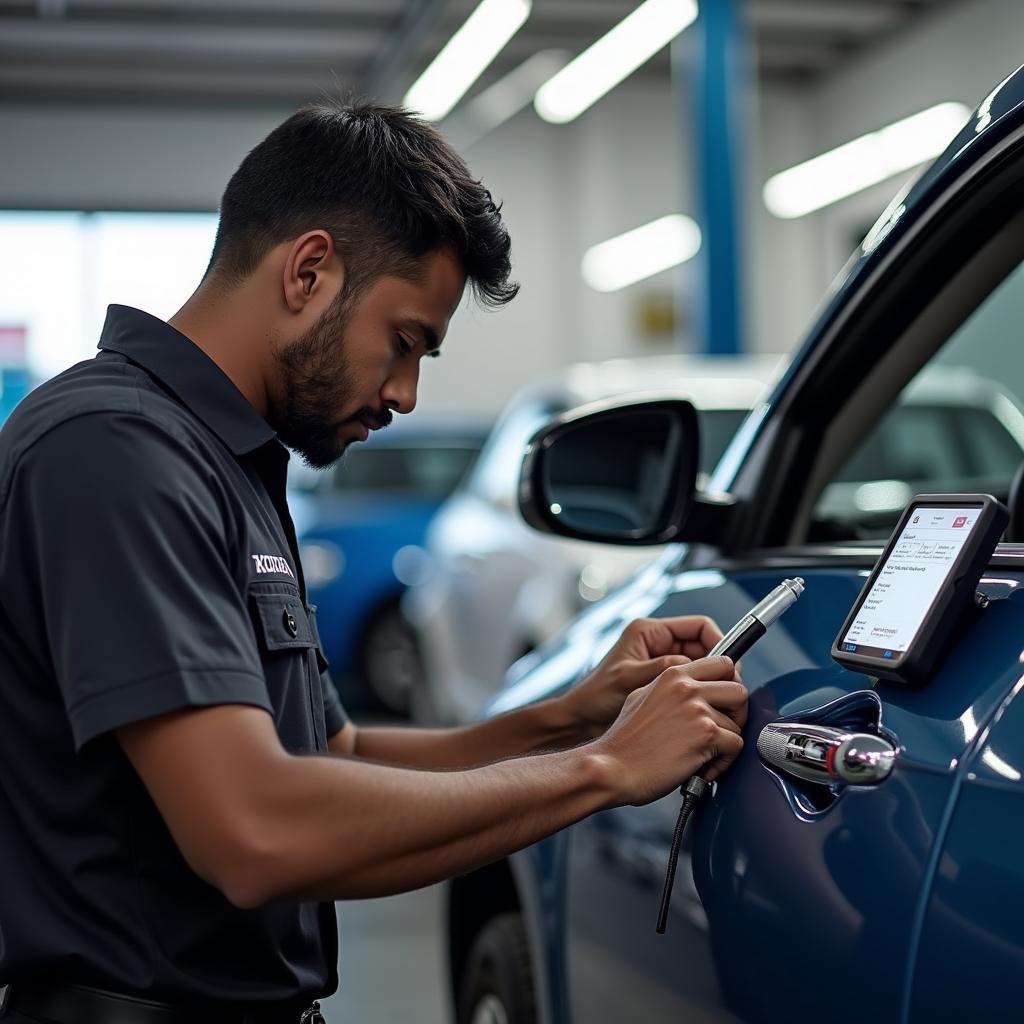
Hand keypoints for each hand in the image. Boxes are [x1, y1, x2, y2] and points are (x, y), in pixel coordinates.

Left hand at [560, 615, 735, 733]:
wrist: (581, 721)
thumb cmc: (596, 697)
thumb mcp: (629, 678)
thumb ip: (662, 669)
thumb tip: (691, 667)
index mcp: (649, 632)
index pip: (699, 627)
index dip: (720, 643)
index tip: (729, 666)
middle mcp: (658, 644)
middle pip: (704, 649)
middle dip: (718, 668)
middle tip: (729, 690)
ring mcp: (661, 664)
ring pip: (701, 669)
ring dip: (710, 684)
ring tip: (718, 703)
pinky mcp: (663, 683)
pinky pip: (692, 684)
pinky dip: (700, 696)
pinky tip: (703, 710)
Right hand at [594, 656, 746, 806]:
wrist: (612, 767)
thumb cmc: (624, 741)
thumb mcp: (642, 697)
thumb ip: (670, 688)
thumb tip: (694, 690)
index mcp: (672, 675)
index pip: (722, 663)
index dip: (729, 683)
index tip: (725, 701)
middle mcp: (687, 688)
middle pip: (739, 690)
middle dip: (736, 713)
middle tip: (722, 729)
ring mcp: (697, 710)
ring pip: (737, 724)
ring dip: (725, 743)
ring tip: (705, 754)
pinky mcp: (706, 735)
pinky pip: (735, 745)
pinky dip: (724, 761)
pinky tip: (705, 766)